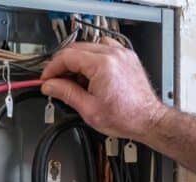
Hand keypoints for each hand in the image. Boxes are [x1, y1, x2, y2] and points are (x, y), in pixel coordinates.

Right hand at [40, 37, 169, 140]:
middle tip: (56, 81)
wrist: (148, 120)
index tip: (47, 79)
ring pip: (89, 46)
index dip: (52, 68)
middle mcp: (113, 55)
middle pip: (76, 49)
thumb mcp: (89, 110)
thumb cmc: (126, 117)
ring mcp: (122, 54)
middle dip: (63, 65)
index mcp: (102, 65)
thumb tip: (50, 86)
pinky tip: (92, 73)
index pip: (67, 57)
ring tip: (76, 80)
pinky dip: (94, 57)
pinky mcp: (127, 57)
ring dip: (78, 60)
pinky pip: (105, 48)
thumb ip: (66, 94)